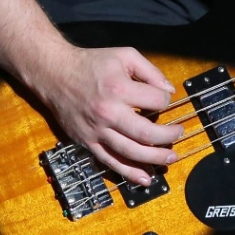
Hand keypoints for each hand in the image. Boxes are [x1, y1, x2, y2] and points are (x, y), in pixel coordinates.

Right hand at [29, 45, 184, 186]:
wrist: (55, 74)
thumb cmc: (92, 63)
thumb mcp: (125, 55)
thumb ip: (150, 71)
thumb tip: (169, 92)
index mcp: (119, 89)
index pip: (156, 102)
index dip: (166, 101)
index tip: (164, 99)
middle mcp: (108, 113)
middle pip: (147, 134)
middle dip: (169, 136)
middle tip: (179, 134)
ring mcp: (97, 131)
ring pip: (131, 152)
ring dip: (155, 158)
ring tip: (171, 158)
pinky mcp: (88, 142)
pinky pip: (111, 162)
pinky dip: (129, 173)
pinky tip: (146, 179)